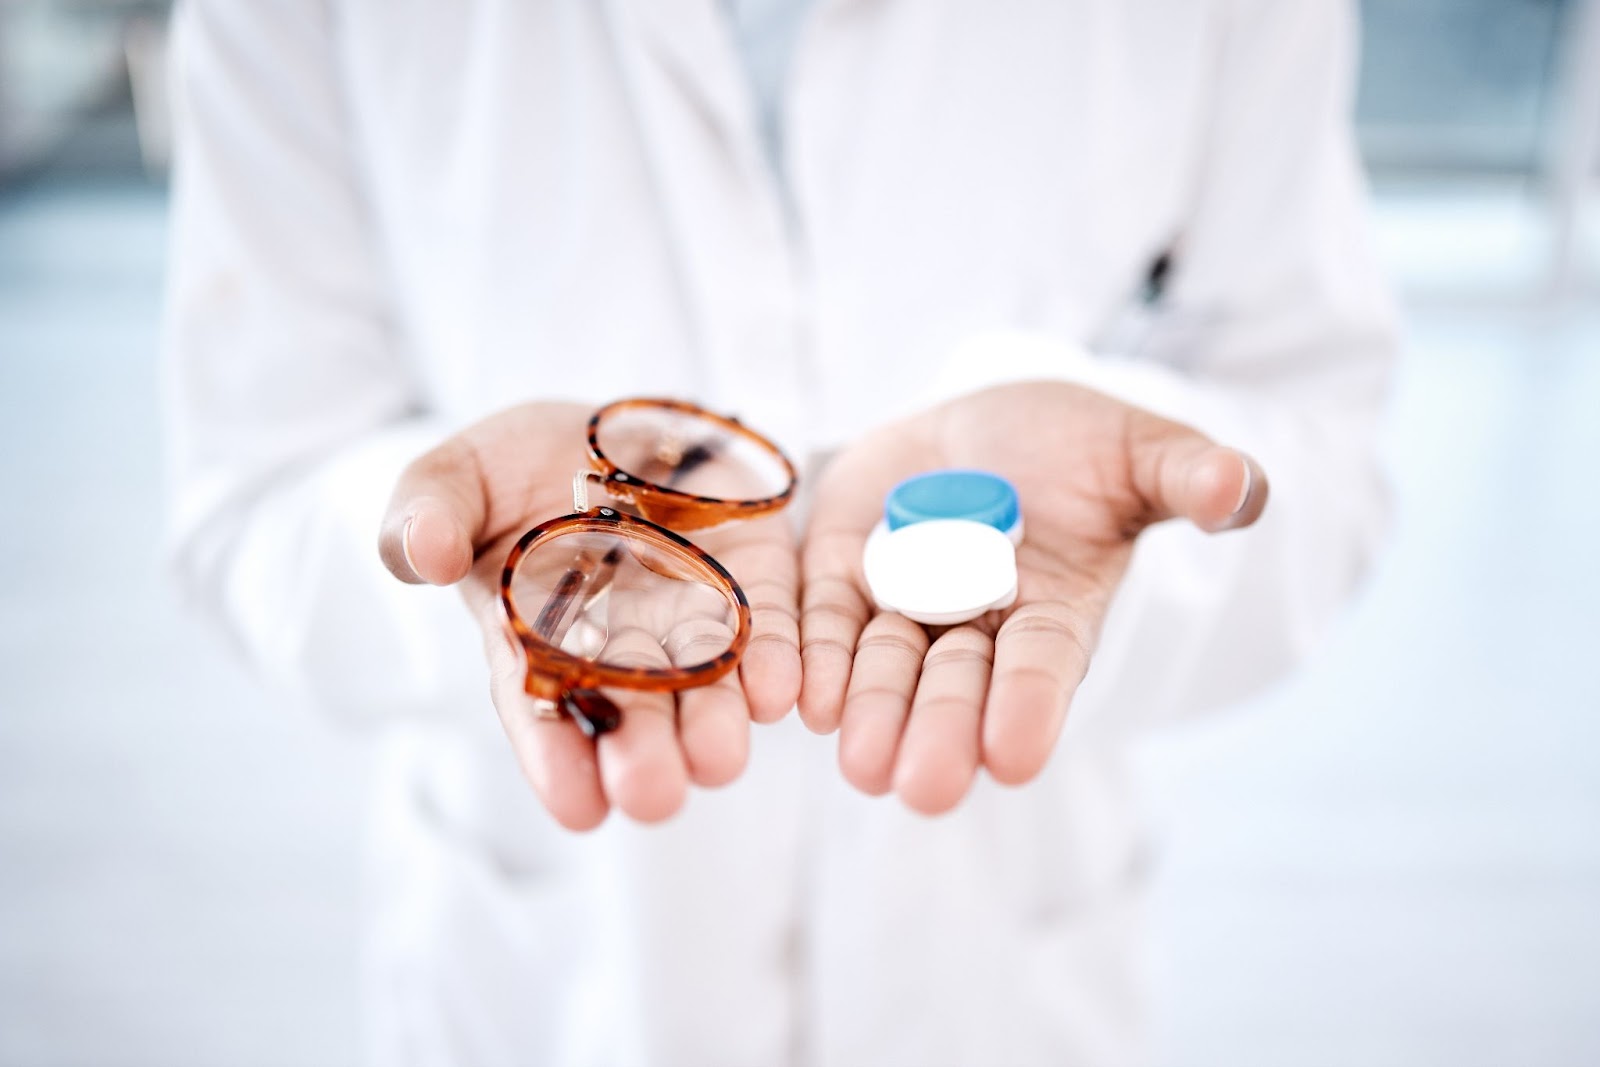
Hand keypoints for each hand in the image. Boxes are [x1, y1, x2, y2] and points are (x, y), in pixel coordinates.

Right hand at [377, 403, 800, 829]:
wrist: (614, 420)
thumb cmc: (519, 463)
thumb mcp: (457, 476)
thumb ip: (427, 512)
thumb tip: (423, 556)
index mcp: (538, 638)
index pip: (543, 709)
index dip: (557, 759)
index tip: (577, 808)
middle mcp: (621, 644)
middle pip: (634, 712)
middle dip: (644, 758)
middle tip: (653, 795)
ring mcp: (693, 614)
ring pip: (709, 685)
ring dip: (716, 725)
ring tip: (718, 758)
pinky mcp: (756, 577)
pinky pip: (772, 625)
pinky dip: (777, 660)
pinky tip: (779, 690)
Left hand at [797, 381, 1266, 813]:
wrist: (985, 423)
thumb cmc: (1075, 447)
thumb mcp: (1137, 452)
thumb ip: (1184, 476)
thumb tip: (1241, 486)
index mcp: (1055, 609)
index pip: (1044, 665)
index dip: (1030, 706)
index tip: (1016, 756)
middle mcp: (975, 623)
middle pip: (955, 682)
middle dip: (940, 731)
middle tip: (923, 787)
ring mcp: (902, 600)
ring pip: (882, 663)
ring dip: (870, 710)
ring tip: (860, 761)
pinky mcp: (841, 569)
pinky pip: (819, 617)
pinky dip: (807, 656)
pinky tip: (794, 697)